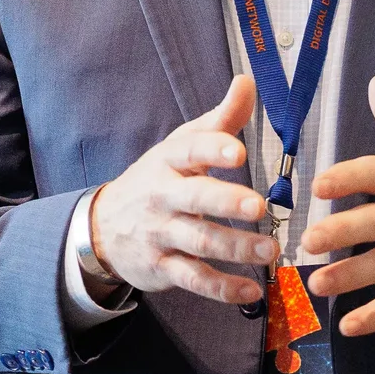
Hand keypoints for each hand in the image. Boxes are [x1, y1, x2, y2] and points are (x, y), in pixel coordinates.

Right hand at [88, 74, 273, 304]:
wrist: (103, 226)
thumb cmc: (157, 179)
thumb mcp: (180, 146)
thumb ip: (220, 119)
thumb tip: (249, 81)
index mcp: (169, 161)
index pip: (190, 150)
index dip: (213, 149)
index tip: (239, 152)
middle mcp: (163, 196)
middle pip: (194, 198)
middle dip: (225, 202)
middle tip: (258, 206)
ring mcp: (161, 233)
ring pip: (199, 241)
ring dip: (236, 247)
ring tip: (271, 250)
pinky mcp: (163, 267)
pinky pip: (193, 279)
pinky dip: (222, 288)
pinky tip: (252, 291)